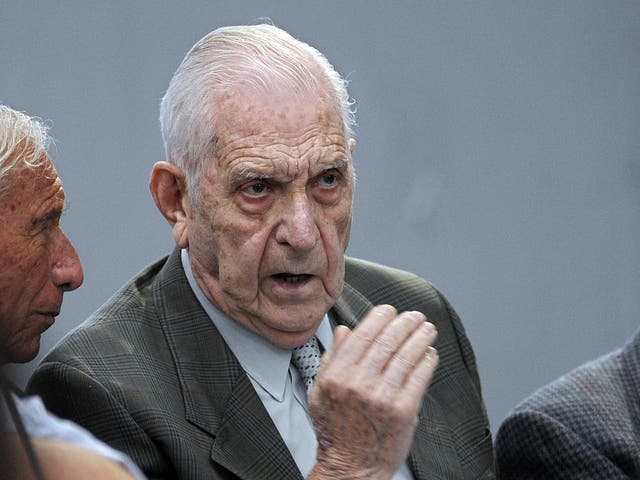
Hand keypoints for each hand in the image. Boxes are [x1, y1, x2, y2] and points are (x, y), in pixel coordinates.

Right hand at [307, 305, 437, 479]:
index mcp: (337, 376)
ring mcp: (382, 398)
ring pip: (406, 356)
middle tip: (414, 316)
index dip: (380, 317)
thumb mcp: (320, 391)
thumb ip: (332, 358)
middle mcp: (358, 384)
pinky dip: (427, 361)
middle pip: (387, 341)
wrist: (351, 468)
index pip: (362, 335)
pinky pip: (419, 377)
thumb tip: (344, 330)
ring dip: (420, 337)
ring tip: (427, 329)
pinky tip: (429, 353)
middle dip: (405, 323)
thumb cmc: (335, 431)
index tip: (389, 310)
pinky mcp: (403, 411)